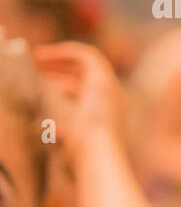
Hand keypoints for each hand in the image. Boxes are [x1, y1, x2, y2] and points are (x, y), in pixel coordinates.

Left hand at [32, 41, 126, 162]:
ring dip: (62, 57)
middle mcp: (116, 98)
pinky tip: (46, 54)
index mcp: (112, 114)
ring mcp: (112, 87)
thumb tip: (51, 129)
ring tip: (38, 57)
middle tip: (40, 66)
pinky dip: (66, 51)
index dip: (71, 86)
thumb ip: (64, 134)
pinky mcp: (104, 77)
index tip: (52, 85)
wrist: (100, 153)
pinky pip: (86, 55)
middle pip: (90, 75)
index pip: (93, 93)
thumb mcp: (72, 142)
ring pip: (88, 61)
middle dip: (64, 69)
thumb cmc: (86, 155)